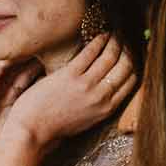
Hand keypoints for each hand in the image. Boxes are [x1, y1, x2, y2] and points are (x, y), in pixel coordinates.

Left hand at [9, 35, 135, 147]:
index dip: (135, 63)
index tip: (132, 52)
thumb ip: (99, 103)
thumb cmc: (54, 126)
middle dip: (129, 49)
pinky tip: (100, 34)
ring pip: (110, 56)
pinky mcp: (69, 76)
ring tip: (115, 33)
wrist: (31, 132)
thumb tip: (107, 85)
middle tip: (127, 38)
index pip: (132, 80)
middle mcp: (101, 96)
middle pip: (126, 66)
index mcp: (107, 109)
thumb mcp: (86, 120)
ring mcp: (86, 86)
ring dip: (115, 41)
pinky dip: (98, 41)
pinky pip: (90, 53)